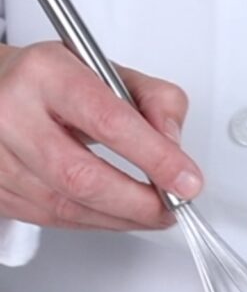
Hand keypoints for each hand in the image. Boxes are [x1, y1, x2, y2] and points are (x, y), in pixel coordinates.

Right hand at [0, 41, 202, 229]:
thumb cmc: (50, 80)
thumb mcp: (106, 69)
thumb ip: (153, 100)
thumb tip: (173, 145)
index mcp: (45, 74)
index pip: (109, 121)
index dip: (155, 158)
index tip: (185, 180)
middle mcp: (12, 113)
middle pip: (81, 176)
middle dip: (138, 203)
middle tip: (171, 207)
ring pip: (64, 206)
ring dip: (119, 219)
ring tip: (151, 213)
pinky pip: (48, 219)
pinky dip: (93, 223)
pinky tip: (116, 215)